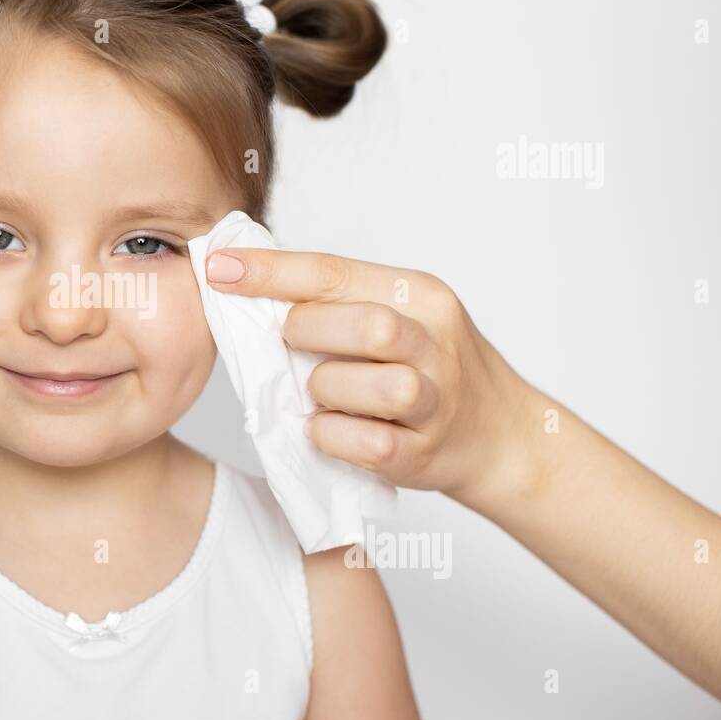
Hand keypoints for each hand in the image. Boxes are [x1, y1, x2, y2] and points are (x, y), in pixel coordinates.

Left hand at [204, 248, 541, 507]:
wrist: (501, 436)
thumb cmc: (430, 370)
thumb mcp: (400, 317)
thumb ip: (337, 301)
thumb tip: (246, 280)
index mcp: (420, 295)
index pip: (334, 272)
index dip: (270, 271)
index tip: (219, 266)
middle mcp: (436, 341)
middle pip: (367, 325)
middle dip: (309, 334)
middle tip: (291, 345)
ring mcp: (437, 400)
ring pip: (376, 386)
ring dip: (326, 390)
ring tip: (321, 394)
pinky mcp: (425, 452)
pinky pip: (371, 444)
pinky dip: (333, 437)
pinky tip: (326, 430)